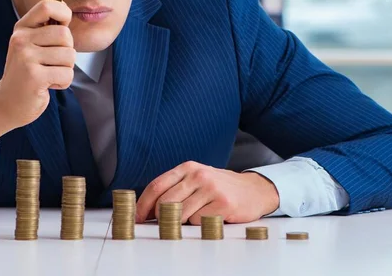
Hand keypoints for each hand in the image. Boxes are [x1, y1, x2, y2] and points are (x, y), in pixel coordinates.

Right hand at [0, 0, 75, 142]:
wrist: (6, 103)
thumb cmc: (25, 74)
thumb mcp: (30, 45)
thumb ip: (47, 30)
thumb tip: (67, 13)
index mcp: (22, 28)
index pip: (47, 6)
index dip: (64, 14)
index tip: (62, 27)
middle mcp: (21, 39)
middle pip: (65, 34)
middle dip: (67, 51)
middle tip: (52, 63)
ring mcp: (26, 57)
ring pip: (69, 55)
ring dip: (65, 69)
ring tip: (49, 74)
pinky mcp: (34, 76)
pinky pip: (67, 74)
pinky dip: (63, 82)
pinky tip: (48, 85)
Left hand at [135, 161, 279, 224]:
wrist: (253, 190)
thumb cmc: (220, 187)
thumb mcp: (197, 178)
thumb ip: (176, 187)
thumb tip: (148, 208)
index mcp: (188, 167)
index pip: (157, 185)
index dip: (143, 204)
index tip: (137, 217)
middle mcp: (198, 175)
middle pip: (165, 201)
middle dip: (159, 217)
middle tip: (162, 224)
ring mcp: (211, 188)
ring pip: (180, 213)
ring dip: (182, 222)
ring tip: (193, 217)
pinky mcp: (222, 203)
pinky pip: (198, 221)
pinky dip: (198, 224)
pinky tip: (208, 217)